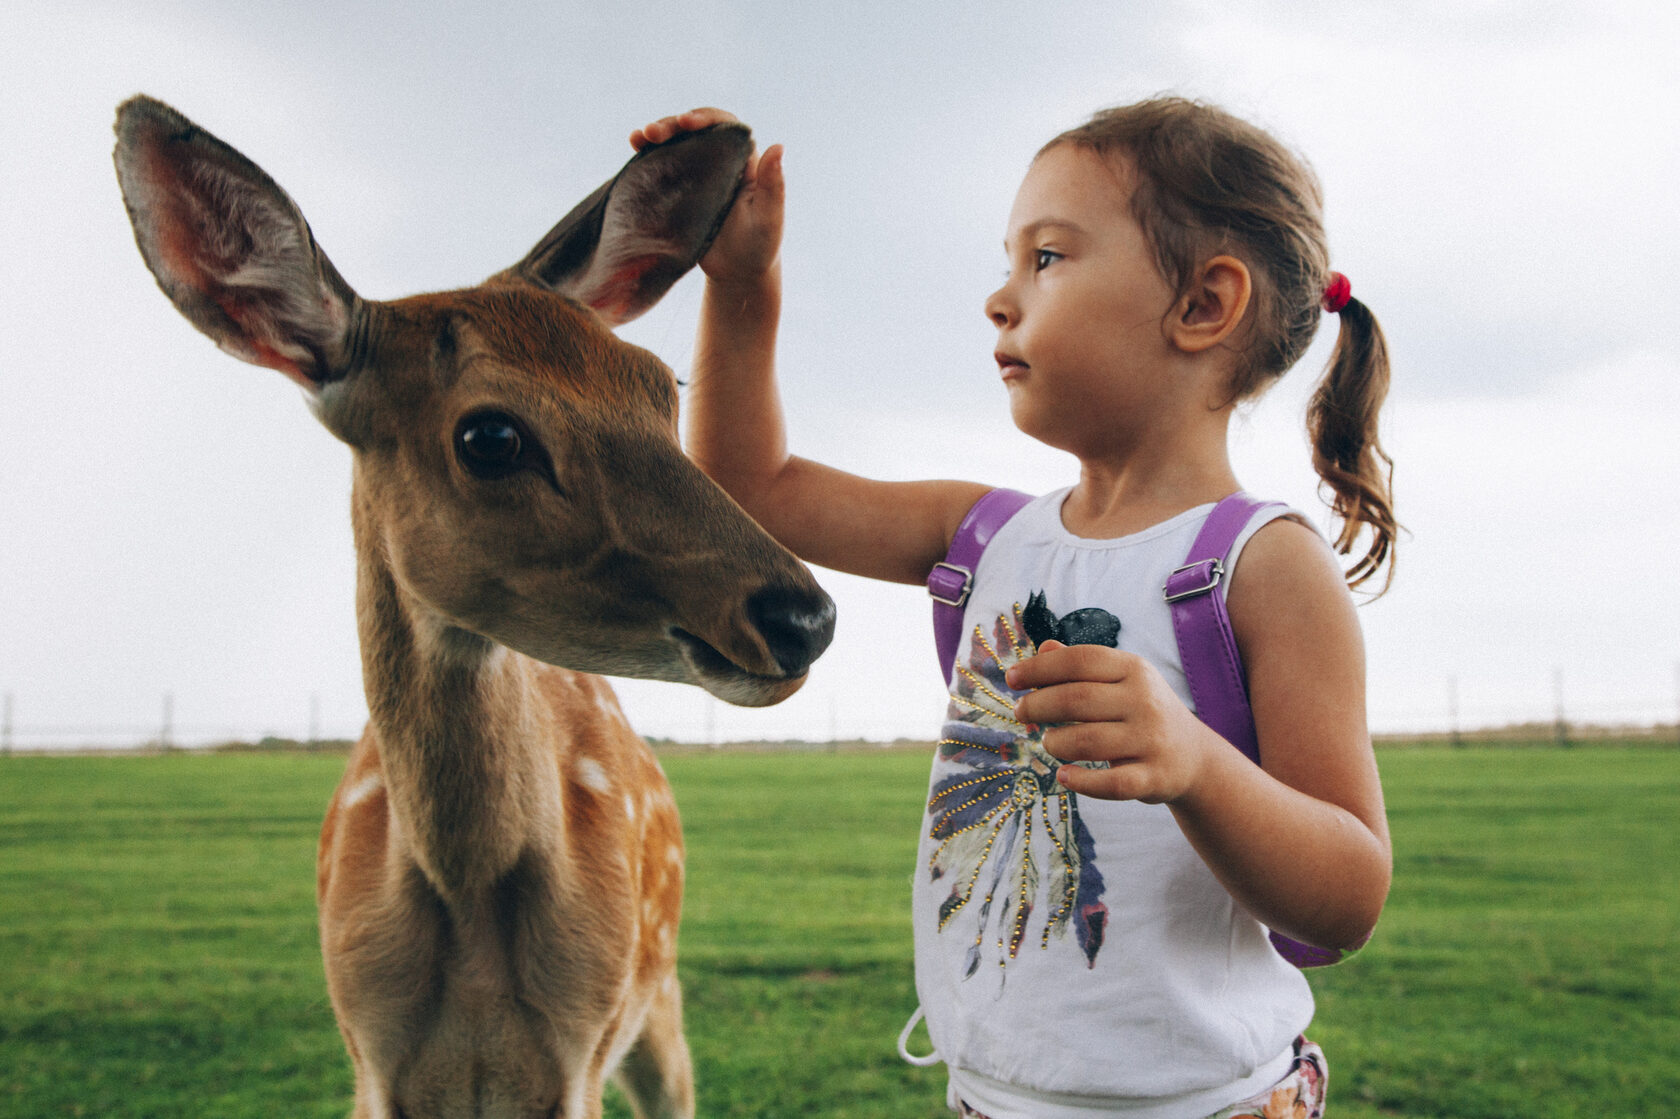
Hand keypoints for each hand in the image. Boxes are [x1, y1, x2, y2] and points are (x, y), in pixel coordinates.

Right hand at [630, 108, 782, 285]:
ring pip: (673, 145)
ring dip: (654, 136)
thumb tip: (778, 146)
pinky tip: (633, 152)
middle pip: (692, 131)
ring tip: (637, 138)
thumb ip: (773, 185)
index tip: (687, 123)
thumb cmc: (760, 247)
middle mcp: (717, 161)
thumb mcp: (769, 218)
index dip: (704, 118)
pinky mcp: (677, 191)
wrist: (737, 274)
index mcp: (741, 160)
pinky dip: (646, 158)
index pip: (723, 125)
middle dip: (671, 125)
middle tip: (651, 133)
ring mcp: (695, 175)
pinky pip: (661, 167)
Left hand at [1006, 641, 1222, 803]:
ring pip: (1087, 741)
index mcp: (1134, 669)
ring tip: (1048, 742)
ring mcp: (1151, 740)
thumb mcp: (1119, 681)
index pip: (1080, 660)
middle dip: (1038, 706)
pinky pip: (1111, 783)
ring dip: (1055, 743)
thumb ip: (1081, 666)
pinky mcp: (1153, 777)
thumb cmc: (1141, 713)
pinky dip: (1082, 782)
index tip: (1012, 679)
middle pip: (1077, 699)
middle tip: (1021, 713)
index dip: (1039, 668)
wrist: (1193, 756)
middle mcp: (1145, 701)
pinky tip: (1064, 776)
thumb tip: (1043, 649)